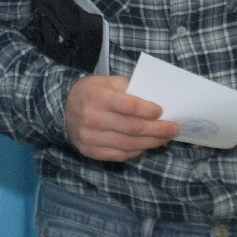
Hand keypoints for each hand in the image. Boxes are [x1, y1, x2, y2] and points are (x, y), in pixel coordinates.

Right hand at [64, 75, 180, 161]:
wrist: (63, 108)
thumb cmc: (92, 92)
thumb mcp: (108, 82)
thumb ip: (130, 89)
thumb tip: (157, 102)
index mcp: (96, 96)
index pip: (129, 106)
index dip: (149, 110)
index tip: (162, 111)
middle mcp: (91, 118)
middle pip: (132, 128)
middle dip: (158, 129)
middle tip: (174, 129)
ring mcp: (89, 137)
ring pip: (128, 145)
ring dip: (151, 143)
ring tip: (164, 139)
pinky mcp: (89, 151)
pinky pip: (119, 155)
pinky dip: (136, 151)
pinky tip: (147, 145)